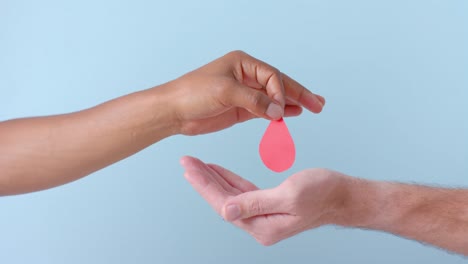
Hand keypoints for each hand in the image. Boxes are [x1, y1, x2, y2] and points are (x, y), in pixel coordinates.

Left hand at [167, 50, 324, 134]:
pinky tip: (292, 114)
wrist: (174, 111)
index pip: (272, 76)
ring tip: (313, 107)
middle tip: (319, 103)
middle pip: (278, 84)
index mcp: (243, 64)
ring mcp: (245, 93)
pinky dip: (279, 113)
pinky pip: (265, 110)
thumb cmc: (193, 93)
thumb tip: (279, 111)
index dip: (281, 92)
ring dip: (292, 103)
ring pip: (274, 97)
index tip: (280, 109)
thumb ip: (254, 101)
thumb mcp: (225, 92)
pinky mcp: (241, 109)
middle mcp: (246, 76)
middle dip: (298, 94)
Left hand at [180, 156, 347, 245]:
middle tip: (186, 161)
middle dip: (203, 180)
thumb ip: (255, 204)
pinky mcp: (268, 205)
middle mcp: (260, 224)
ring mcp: (263, 216)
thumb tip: (224, 211)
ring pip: (230, 195)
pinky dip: (229, 180)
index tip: (188, 167)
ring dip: (213, 179)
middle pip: (223, 200)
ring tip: (196, 165)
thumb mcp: (289, 196)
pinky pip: (242, 192)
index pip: (224, 203)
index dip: (204, 184)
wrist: (344, 196)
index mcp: (262, 226)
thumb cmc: (324, 193)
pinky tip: (218, 171)